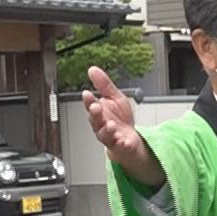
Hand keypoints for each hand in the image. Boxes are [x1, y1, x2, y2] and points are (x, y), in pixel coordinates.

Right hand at [82, 68, 161, 186]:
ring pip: (104, 134)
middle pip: (95, 120)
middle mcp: (101, 125)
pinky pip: (118, 145)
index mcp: (99, 112)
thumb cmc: (120, 118)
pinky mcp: (120, 145)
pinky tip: (122, 140)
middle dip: (95, 114)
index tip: (87, 94)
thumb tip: (92, 70)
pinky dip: (120, 144)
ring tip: (110, 124)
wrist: (129, 138)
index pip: (91, 105)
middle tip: (96, 107)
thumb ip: (104, 85)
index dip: (88, 100)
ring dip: (107, 130)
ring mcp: (110, 136)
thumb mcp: (114, 97)